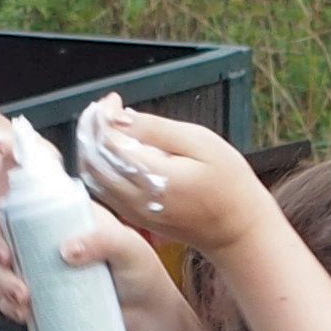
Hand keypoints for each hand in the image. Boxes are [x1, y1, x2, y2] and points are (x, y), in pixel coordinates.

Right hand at [0, 199, 166, 321]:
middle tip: (18, 285)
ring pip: (4, 272)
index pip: (18, 209)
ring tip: (25, 303)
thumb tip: (68, 249)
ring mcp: (42, 268)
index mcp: (63, 217)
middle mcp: (47, 239)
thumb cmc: (141, 273)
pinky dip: (11, 307)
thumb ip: (103, 241)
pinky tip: (25, 313)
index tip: (3, 249)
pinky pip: (13, 299)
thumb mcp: (128, 247)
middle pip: (3, 243)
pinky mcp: (42, 293)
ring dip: (4, 289)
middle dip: (0, 266)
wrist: (145, 312)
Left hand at [79, 95, 274, 256]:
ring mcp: (133, 212)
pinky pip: (102, 190)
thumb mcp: (202, 143)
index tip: (115, 101)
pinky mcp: (134, 218)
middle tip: (103, 109)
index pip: (109, 141)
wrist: (239, 230)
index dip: (104, 116)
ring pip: (92, 176)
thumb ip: (158, 129)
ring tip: (104, 125)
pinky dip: (99, 166)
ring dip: (90, 147)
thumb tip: (121, 117)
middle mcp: (138, 198)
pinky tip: (111, 150)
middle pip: (93, 159)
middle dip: (91, 128)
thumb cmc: (229, 185)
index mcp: (156, 177)